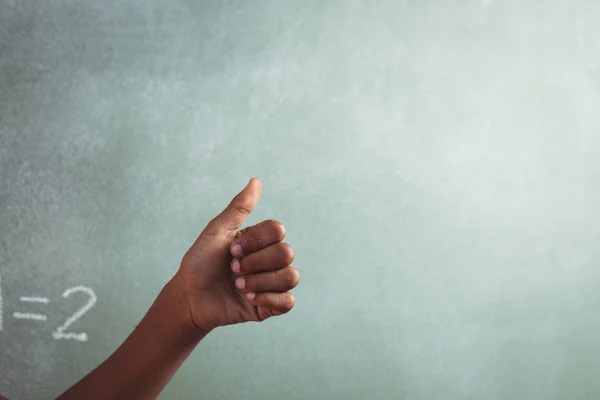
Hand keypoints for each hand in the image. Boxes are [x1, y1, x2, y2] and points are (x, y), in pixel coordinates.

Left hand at [174, 178, 299, 331]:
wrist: (189, 297)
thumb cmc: (200, 262)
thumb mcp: (217, 231)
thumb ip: (239, 207)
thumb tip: (256, 180)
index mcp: (260, 240)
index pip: (278, 231)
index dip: (256, 241)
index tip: (231, 250)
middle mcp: (270, 259)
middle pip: (286, 253)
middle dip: (255, 263)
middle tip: (233, 270)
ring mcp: (272, 283)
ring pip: (290, 276)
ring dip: (260, 282)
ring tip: (239, 287)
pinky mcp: (271, 306)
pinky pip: (288, 301)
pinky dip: (268, 299)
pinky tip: (248, 299)